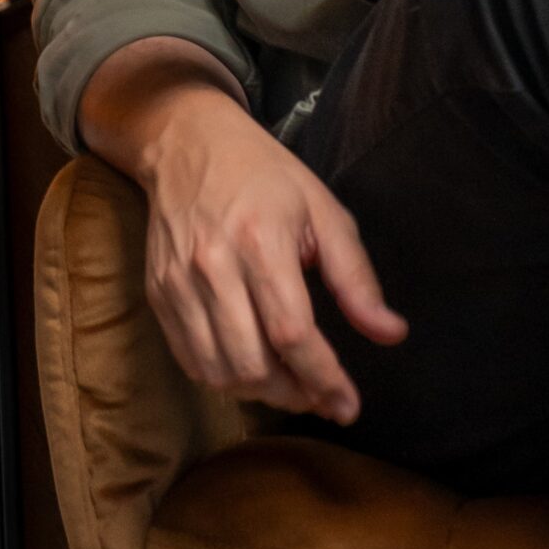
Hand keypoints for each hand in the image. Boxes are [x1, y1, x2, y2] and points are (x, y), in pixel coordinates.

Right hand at [132, 82, 405, 421]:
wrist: (186, 142)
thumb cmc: (265, 175)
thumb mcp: (324, 212)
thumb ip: (356, 279)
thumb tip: (390, 334)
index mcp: (262, 242)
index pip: (293, 334)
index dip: (324, 380)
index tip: (348, 406)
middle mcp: (213, 267)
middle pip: (252, 364)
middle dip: (295, 394)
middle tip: (321, 396)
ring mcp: (178, 282)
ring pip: (217, 371)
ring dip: (259, 393)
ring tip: (289, 385)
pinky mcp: (158, 292)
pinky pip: (189, 359)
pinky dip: (222, 378)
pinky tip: (250, 368)